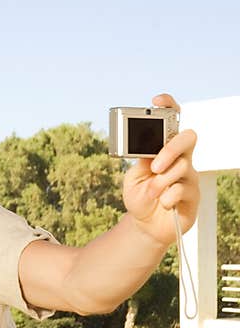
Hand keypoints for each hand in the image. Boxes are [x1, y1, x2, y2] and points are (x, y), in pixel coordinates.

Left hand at [123, 93, 199, 245]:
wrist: (145, 226)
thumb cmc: (140, 198)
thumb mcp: (133, 178)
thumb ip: (141, 163)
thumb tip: (149, 152)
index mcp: (163, 152)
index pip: (171, 124)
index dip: (168, 108)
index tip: (158, 100)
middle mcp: (180, 160)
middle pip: (187, 139)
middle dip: (170, 149)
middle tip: (155, 165)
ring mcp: (189, 176)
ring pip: (182, 167)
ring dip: (161, 182)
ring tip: (152, 193)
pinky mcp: (193, 195)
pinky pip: (182, 189)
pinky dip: (167, 197)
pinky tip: (163, 204)